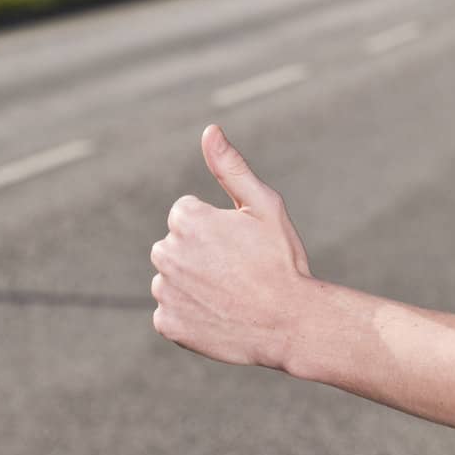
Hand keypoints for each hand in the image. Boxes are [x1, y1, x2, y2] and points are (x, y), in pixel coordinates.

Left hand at [150, 123, 312, 370]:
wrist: (289, 322)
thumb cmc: (280, 260)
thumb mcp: (264, 206)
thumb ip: (231, 167)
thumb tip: (210, 130)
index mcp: (188, 220)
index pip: (185, 213)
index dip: (215, 226)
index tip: (239, 242)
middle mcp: (168, 254)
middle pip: (174, 244)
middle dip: (198, 251)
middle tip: (236, 268)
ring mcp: (165, 292)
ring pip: (171, 277)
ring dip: (191, 282)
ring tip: (229, 292)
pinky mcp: (166, 324)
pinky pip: (170, 310)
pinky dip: (189, 312)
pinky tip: (218, 313)